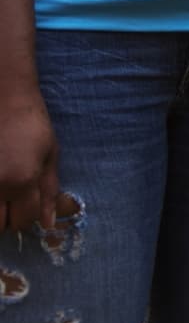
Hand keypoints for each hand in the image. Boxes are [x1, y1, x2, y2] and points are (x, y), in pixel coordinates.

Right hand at [0, 89, 59, 234]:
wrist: (5, 99)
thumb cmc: (32, 125)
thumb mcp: (50, 156)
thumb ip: (49, 192)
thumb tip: (49, 223)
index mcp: (22, 182)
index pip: (24, 221)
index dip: (28, 218)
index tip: (27, 206)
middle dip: (7, 218)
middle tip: (12, 200)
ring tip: (3, 189)